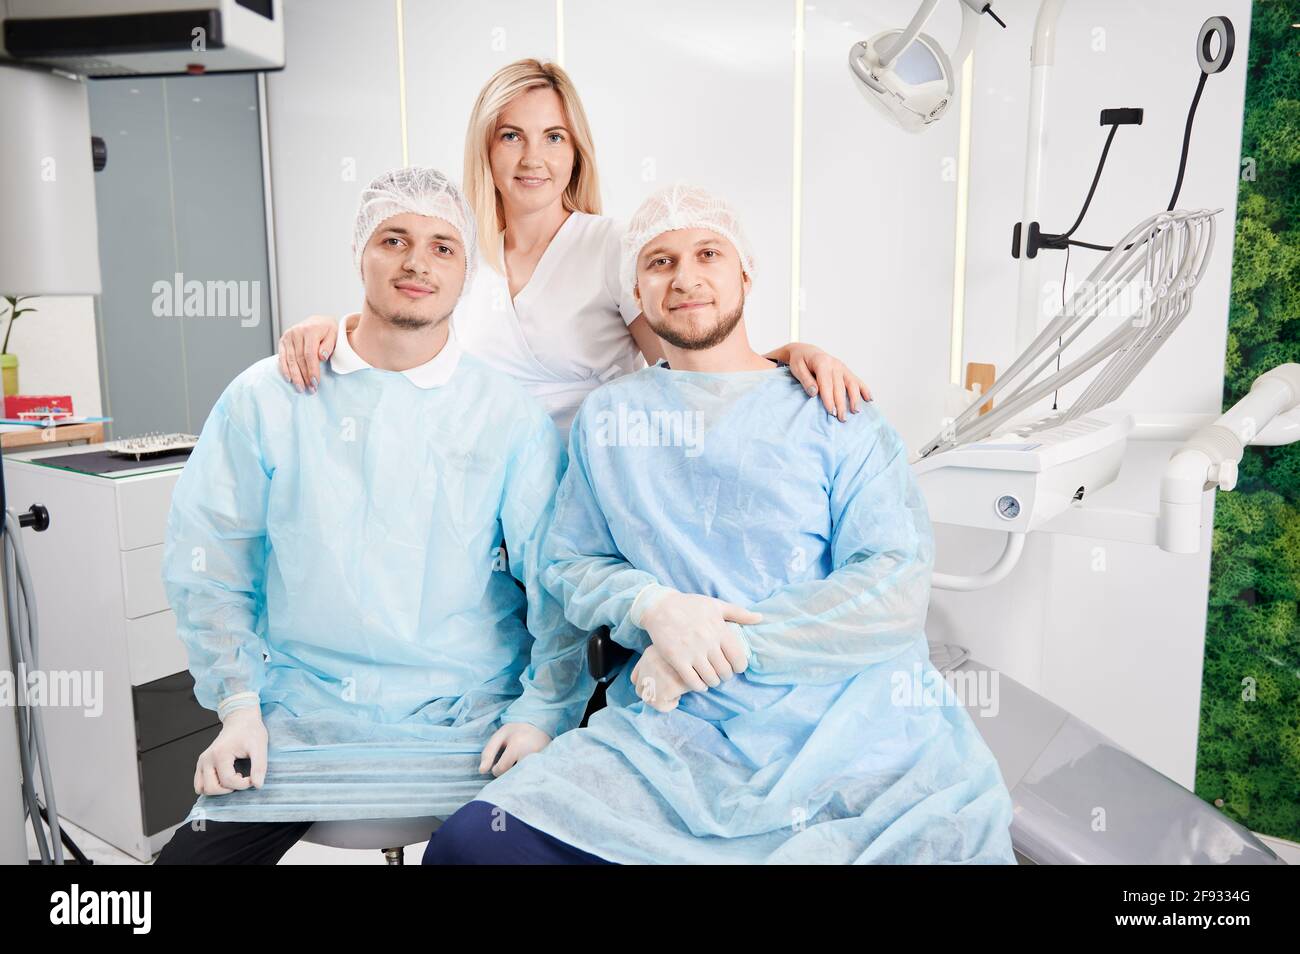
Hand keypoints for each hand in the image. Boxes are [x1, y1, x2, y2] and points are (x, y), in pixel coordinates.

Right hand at [193, 708, 267, 795]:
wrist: (241, 719)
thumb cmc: (250, 730)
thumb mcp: (260, 747)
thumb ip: (259, 767)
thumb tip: (258, 785)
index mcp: (219, 754)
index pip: (227, 781)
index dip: (242, 785)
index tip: (253, 778)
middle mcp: (206, 759)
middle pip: (211, 788)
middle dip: (229, 789)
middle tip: (242, 779)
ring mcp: (202, 761)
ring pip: (201, 788)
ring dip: (218, 790)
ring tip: (232, 779)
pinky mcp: (201, 764)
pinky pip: (200, 783)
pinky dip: (211, 786)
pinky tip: (226, 778)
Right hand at [277, 315, 340, 393]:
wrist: (318, 321)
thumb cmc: (328, 330)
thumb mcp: (334, 335)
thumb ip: (328, 346)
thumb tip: (321, 357)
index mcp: (310, 330)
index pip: (309, 354)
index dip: (312, 370)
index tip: (315, 382)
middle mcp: (296, 332)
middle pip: (299, 359)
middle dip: (304, 376)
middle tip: (310, 389)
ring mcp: (288, 336)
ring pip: (290, 360)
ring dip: (295, 376)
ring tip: (300, 388)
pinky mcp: (283, 340)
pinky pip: (282, 357)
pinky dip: (285, 369)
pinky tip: (289, 379)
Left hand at [479, 722, 550, 776]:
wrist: (541, 726)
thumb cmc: (516, 732)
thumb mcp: (499, 736)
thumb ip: (488, 753)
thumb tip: (482, 771)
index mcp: (517, 744)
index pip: (501, 770)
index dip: (496, 770)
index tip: (499, 764)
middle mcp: (531, 753)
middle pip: (512, 777)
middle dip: (508, 774)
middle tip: (511, 764)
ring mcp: (542, 760)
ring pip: (522, 778)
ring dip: (518, 775)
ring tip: (519, 764)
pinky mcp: (548, 765)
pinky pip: (533, 777)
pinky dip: (527, 775)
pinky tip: (528, 768)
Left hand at [629, 645, 689, 712]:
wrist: (704, 647)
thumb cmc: (693, 646)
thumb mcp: (676, 648)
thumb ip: (667, 658)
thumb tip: (662, 678)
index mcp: (649, 654)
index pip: (635, 677)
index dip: (644, 684)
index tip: (657, 686)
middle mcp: (648, 664)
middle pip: (639, 690)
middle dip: (650, 695)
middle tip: (667, 692)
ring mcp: (655, 676)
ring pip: (649, 700)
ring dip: (661, 700)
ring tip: (676, 693)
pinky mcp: (666, 688)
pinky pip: (662, 705)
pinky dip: (670, 705)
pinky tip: (680, 695)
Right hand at [634, 587, 756, 690]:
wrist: (660, 607)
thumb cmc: (690, 605)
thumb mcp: (716, 605)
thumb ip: (739, 613)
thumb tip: (760, 618)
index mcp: (720, 630)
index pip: (739, 659)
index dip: (739, 667)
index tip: (734, 666)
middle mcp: (708, 642)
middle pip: (725, 671)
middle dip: (726, 676)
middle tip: (721, 673)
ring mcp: (692, 652)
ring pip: (711, 679)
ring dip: (713, 682)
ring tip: (711, 678)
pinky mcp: (677, 659)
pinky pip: (693, 681)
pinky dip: (699, 686)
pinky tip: (699, 683)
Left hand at [778, 343, 870, 421]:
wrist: (805, 351)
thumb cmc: (799, 361)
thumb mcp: (797, 368)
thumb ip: (805, 380)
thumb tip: (814, 393)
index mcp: (822, 363)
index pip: (827, 384)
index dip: (829, 399)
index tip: (831, 412)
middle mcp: (834, 364)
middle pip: (840, 387)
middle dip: (841, 404)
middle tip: (842, 418)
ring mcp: (842, 367)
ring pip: (851, 384)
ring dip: (855, 398)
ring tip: (856, 411)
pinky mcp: (845, 371)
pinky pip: (856, 380)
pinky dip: (864, 389)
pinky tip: (869, 399)